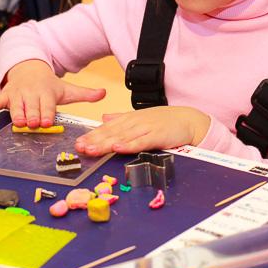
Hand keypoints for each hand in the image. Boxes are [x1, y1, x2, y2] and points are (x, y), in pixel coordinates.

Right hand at [0, 60, 105, 127]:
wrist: (29, 68)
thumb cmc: (48, 85)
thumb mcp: (67, 89)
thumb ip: (85, 94)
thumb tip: (104, 93)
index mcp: (47, 93)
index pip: (48, 106)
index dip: (47, 114)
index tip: (46, 121)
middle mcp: (32, 94)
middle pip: (32, 108)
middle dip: (32, 116)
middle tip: (33, 124)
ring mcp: (18, 95)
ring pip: (16, 106)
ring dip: (16, 113)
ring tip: (18, 121)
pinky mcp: (6, 95)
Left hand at [74, 106, 209, 155]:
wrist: (189, 120)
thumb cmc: (165, 122)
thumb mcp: (141, 118)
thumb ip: (122, 119)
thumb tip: (104, 118)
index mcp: (130, 119)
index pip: (107, 128)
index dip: (92, 135)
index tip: (78, 143)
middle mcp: (135, 123)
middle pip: (111, 132)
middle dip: (94, 141)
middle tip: (79, 148)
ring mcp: (146, 128)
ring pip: (122, 137)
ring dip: (106, 144)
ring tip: (92, 150)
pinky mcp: (157, 136)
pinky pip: (141, 142)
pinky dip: (129, 145)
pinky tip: (118, 148)